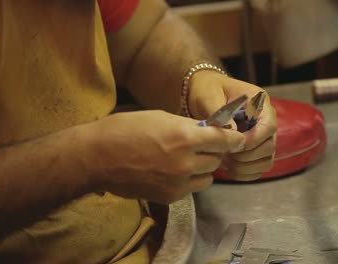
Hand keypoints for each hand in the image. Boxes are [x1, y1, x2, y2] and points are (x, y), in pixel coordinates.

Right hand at [85, 110, 244, 203]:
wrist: (98, 157)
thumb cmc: (126, 128)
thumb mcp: (161, 117)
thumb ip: (188, 127)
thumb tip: (207, 132)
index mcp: (185, 137)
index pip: (224, 140)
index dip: (234, 139)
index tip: (239, 139)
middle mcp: (187, 162)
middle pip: (217, 159)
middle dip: (214, 152)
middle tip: (203, 146)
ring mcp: (179, 183)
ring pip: (207, 177)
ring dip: (203, 168)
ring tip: (188, 160)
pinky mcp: (170, 197)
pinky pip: (191, 189)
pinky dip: (188, 180)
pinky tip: (173, 172)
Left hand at [188, 71, 277, 180]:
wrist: (202, 95)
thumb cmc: (206, 90)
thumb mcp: (209, 96)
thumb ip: (221, 113)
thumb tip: (233, 132)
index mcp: (260, 101)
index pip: (269, 125)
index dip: (254, 139)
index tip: (233, 144)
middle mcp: (265, 120)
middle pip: (270, 146)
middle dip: (247, 156)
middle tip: (224, 154)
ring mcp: (262, 136)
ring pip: (265, 160)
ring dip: (245, 166)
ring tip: (223, 161)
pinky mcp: (255, 150)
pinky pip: (257, 169)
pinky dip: (243, 173)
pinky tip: (227, 167)